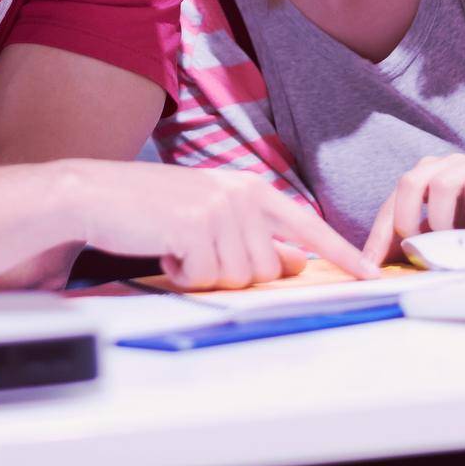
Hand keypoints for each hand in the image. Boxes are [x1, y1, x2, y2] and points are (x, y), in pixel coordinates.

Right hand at [63, 160, 380, 290]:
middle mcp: (241, 194)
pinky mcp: (195, 226)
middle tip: (195, 250)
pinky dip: (180, 273)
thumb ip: (252, 232)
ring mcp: (220, 208)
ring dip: (203, 273)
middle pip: (268, 268)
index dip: (341, 253)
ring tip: (176, 245)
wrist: (93, 194)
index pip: (307, 224)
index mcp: (249, 188)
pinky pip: (205, 277)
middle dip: (231, 272)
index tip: (370, 274)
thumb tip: (291, 263)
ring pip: (238, 277)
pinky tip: (162, 248)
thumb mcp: (208, 212)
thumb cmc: (148, 208)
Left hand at [362, 154, 464, 264]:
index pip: (392, 202)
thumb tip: (386, 266)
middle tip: (415, 246)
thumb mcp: (452, 232)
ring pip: (441, 183)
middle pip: (409, 182)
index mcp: (427, 178)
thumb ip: (424, 240)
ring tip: (452, 240)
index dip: (380, 234)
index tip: (369, 265)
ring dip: (441, 218)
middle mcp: (446, 167)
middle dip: (405, 218)